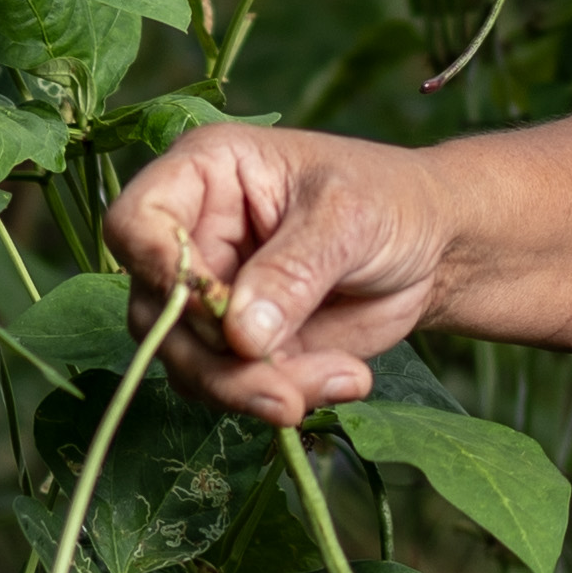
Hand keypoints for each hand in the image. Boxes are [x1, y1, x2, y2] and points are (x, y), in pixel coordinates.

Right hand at [110, 120, 465, 425]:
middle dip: (220, 360)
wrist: (435, 247)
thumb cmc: (389, 199)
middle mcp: (192, 238)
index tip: (213, 314)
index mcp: (203, 176)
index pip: (137, 223)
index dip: (157, 270)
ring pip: (188, 362)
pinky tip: (346, 379)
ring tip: (341, 378)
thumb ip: (291, 271)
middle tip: (288, 387)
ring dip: (253, 388)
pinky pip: (232, 387)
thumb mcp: (347, 217)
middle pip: (155, 313)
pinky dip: (283, 396)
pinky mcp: (239, 347)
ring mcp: (211, 299)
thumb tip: (239, 334)